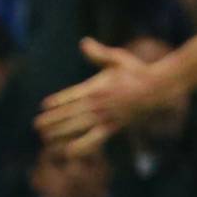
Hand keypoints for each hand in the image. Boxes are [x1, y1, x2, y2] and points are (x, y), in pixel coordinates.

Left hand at [35, 39, 170, 153]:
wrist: (160, 88)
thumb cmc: (138, 71)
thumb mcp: (117, 58)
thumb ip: (98, 54)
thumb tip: (83, 42)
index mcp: (98, 87)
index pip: (73, 96)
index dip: (58, 101)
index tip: (44, 106)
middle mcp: (100, 104)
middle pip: (72, 114)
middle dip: (53, 121)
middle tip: (36, 126)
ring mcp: (107, 117)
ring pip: (79, 128)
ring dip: (61, 134)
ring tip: (45, 139)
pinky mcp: (114, 127)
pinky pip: (95, 140)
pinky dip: (82, 147)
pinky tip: (69, 153)